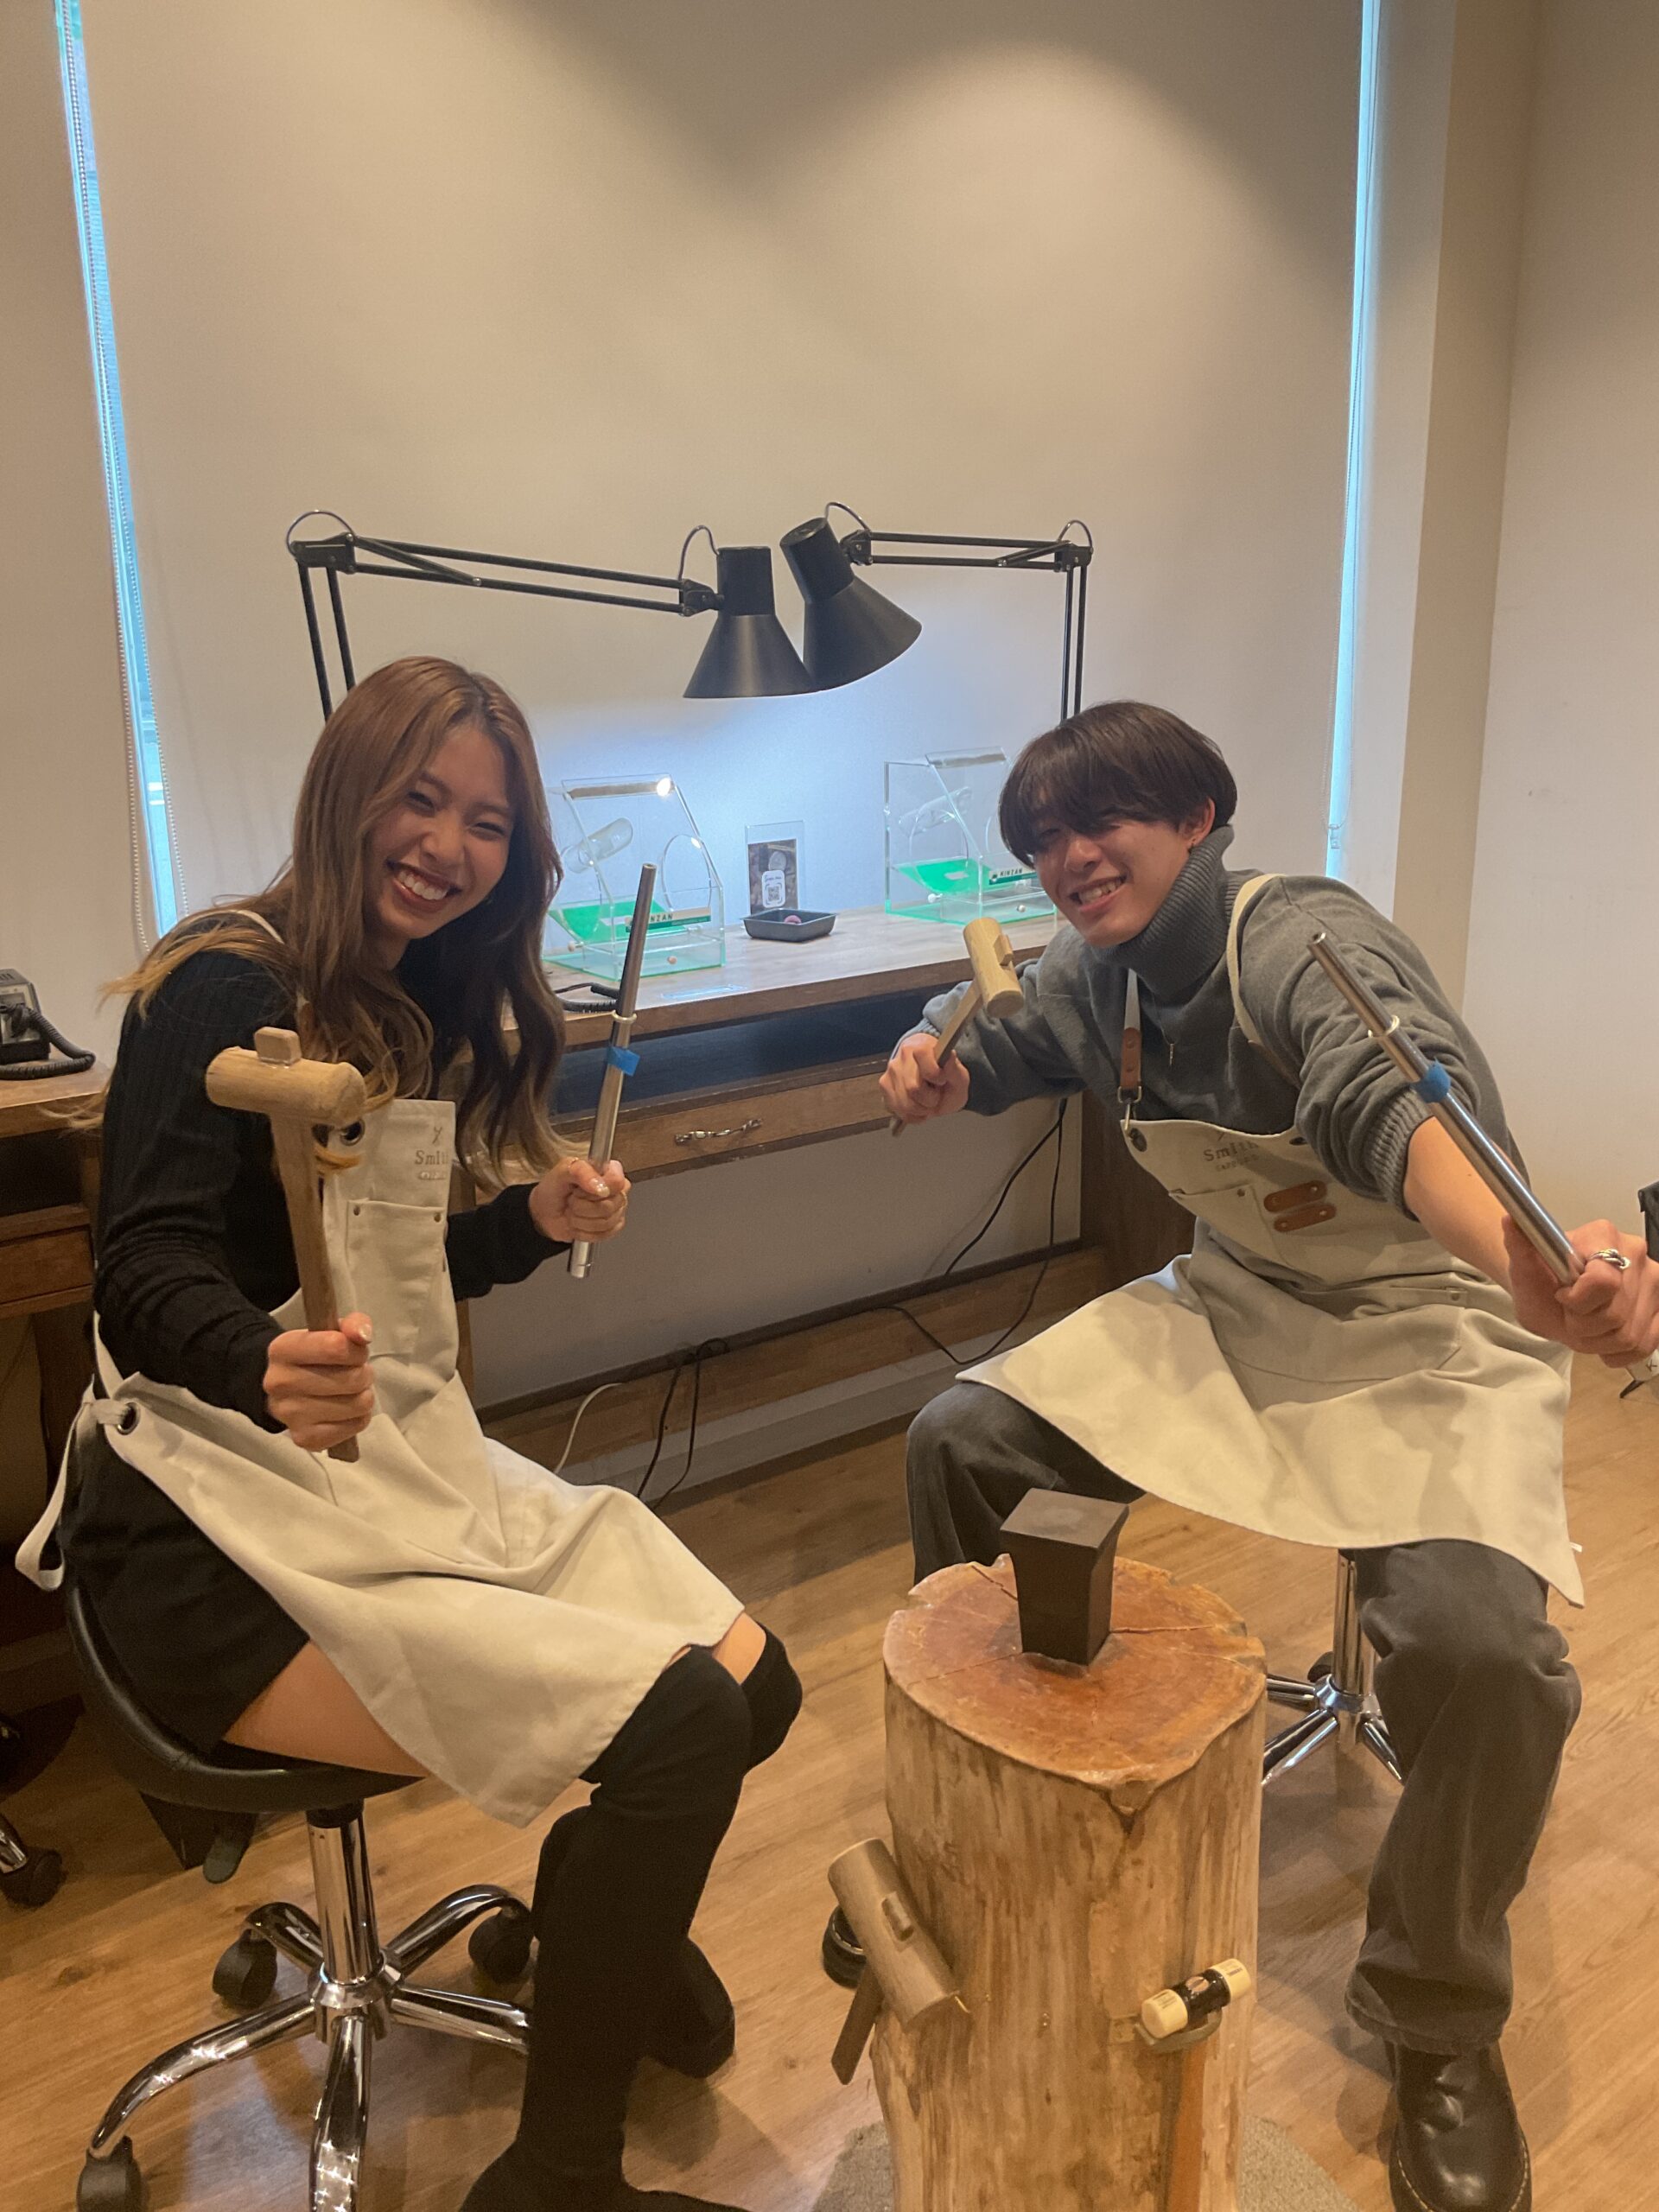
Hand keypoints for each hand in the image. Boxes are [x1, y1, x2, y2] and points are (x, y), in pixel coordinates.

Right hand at [265, 1312, 374, 1450]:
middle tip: (354, 1373)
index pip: (337, 1347)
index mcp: (283, 1349)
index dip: (356, 1350)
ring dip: (363, 1396)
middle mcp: (280, 1383)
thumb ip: (352, 1324)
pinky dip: (358, 1418)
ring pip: (358, 1404)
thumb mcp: (329, 1332)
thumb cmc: (313, 1358)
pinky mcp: (305, 1438)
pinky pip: (354, 1427)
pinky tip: (345, 1410)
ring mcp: (290, 1414)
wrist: (285, 1390)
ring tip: (350, 1391)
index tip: (353, 1352)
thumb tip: (362, 1334)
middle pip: (352, 1379)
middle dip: (363, 1374)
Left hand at [530, 1155, 630, 1243]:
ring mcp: (617, 1210)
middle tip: (572, 1200)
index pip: (617, 1182)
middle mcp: (616, 1190)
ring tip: (573, 1211)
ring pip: (605, 1222)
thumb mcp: (562, 1172)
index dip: (595, 1191)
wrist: (545, 1212)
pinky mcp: (613, 1227)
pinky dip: (584, 1232)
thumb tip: (601, 1187)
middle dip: (582, 1207)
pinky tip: (578, 1223)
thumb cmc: (554, 1190)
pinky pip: (603, 1235)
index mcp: (608, 1171)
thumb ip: (582, 1172)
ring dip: (581, 1220)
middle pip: (609, 1206)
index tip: (578, 1190)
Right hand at [880, 1033, 970, 1124]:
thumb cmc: (946, 1079)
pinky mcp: (884, 1086)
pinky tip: (918, 1107)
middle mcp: (902, 1057)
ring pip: (904, 1103)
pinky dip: (911, 1114)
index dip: (934, 1074)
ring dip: (921, 1109)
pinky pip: (896, 1109)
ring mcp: (891, 1072)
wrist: (933, 1081)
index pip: (921, 1055)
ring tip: (927, 1102)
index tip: (941, 1080)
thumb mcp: (958, 1076)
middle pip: (913, 1088)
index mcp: (922, 1046)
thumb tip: (949, 1055)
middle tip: (936, 1095)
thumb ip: (954, 1069)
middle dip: (930, 1099)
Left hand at [1502, 1218, 1658, 1365]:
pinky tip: (1601, 1338)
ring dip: (1597, 1341)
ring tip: (1583, 1326)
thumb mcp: (1523, 1268)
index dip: (1577, 1300)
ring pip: (1629, 1334)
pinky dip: (1618, 1351)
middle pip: (1616, 1314)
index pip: (1604, 1281)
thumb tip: (1509, 1220)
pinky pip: (1645, 1344)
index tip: (1561, 1295)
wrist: (1552, 1296)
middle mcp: (1635, 1254)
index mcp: (1603, 1235)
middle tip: (1569, 1315)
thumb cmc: (1540, 1281)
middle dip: (1583, 1325)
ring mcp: (1653, 1282)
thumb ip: (1519, 1246)